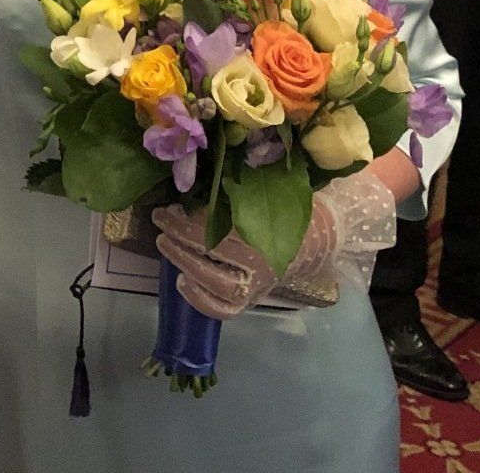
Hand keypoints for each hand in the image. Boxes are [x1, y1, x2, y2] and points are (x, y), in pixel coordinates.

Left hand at [153, 168, 397, 318]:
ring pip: (217, 286)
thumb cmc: (290, 204)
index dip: (187, 220)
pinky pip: (225, 309)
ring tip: (163, 244)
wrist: (320, 236)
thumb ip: (237, 182)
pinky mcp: (253, 299)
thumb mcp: (268, 186)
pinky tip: (181, 282)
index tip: (166, 207)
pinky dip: (201, 301)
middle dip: (180, 237)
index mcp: (271, 232)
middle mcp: (264, 264)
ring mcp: (258, 286)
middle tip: (159, 220)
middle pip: (214, 255)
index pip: (220, 230)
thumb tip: (193, 169)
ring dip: (184, 264)